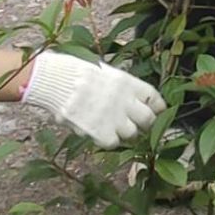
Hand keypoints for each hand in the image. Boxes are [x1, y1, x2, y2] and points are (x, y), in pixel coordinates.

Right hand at [21, 53, 165, 148]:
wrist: (57, 80)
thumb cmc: (76, 71)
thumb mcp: (105, 71)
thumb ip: (122, 87)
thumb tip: (133, 100)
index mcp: (128, 82)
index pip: (154, 98)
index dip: (158, 107)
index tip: (157, 111)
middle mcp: (125, 100)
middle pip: (148, 119)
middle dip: (145, 123)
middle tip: (138, 124)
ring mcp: (113, 118)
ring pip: (132, 134)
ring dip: (125, 132)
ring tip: (114, 127)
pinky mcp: (100, 131)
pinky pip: (113, 143)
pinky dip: (108, 140)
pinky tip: (100, 132)